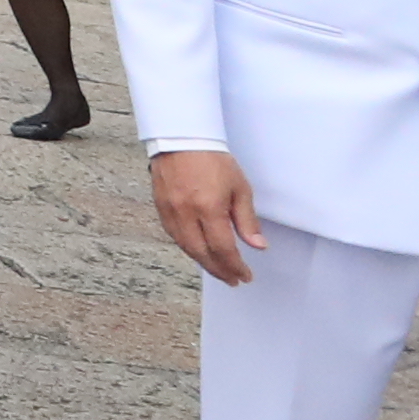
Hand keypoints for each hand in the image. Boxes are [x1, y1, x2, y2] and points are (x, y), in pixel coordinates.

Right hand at [154, 149, 265, 284]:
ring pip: (186, 247)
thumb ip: (247, 220)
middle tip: (232, 280)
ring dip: (204, 262)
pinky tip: (198, 251)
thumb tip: (257, 245)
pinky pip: (174, 236)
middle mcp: (187, 213)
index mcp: (209, 208)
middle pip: (202, 253)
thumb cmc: (212, 159)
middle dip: (220, 270)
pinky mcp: (160, 207)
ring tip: (218, 270)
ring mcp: (170, 211)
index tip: (245, 275)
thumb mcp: (240, 188)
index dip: (235, 266)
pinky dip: (188, 248)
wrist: (182, 140)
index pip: (223, 248)